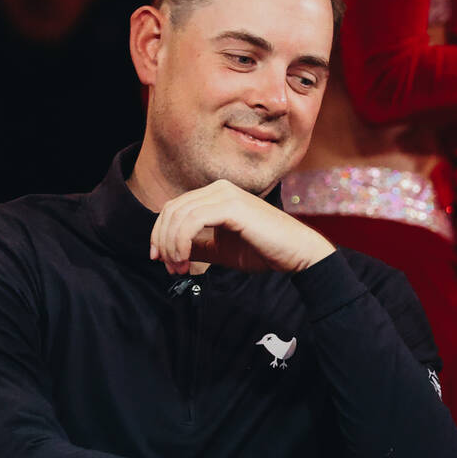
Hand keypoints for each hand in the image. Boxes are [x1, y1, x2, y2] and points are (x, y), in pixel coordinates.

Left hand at [149, 180, 333, 274]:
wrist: (296, 253)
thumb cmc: (262, 250)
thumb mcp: (219, 250)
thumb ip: (195, 246)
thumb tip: (165, 252)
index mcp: (215, 194)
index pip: (174, 208)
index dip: (160, 234)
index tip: (160, 260)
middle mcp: (218, 189)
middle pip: (172, 210)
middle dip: (163, 241)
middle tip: (169, 268)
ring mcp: (225, 194)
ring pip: (179, 216)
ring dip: (172, 245)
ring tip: (178, 269)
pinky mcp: (231, 207)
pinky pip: (192, 221)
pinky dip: (181, 242)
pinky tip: (185, 261)